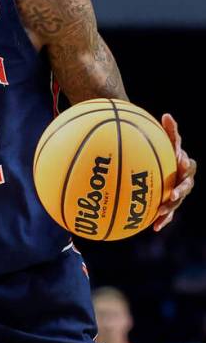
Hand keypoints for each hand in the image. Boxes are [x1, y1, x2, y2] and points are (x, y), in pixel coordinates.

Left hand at [154, 114, 196, 231]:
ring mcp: (178, 193)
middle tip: (174, 193)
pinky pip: (168, 214)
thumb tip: (167, 114)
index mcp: (185, 165)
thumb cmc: (164, 151)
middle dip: (181, 190)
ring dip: (170, 208)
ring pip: (177, 202)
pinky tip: (154, 227)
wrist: (162, 165)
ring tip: (161, 212)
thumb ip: (169, 131)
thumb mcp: (167, 141)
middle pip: (186, 187)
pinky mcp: (170, 204)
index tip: (181, 162)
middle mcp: (184, 180)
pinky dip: (163, 220)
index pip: (189, 165)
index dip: (187, 164)